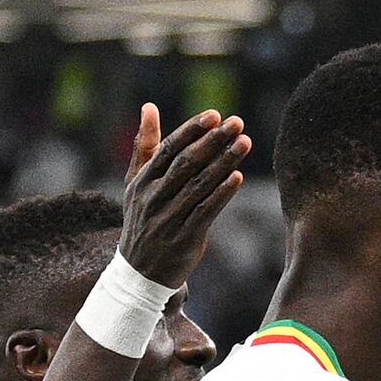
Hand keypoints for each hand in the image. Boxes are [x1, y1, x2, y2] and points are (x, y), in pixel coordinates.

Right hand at [118, 102, 252, 287]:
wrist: (139, 272)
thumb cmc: (142, 219)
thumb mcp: (136, 184)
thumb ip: (145, 146)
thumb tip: (149, 107)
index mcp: (142, 182)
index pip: (168, 149)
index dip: (192, 130)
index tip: (214, 114)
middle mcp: (153, 198)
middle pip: (186, 164)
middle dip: (213, 141)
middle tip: (237, 123)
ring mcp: (168, 219)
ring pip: (199, 186)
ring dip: (224, 163)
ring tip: (244, 143)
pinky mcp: (184, 239)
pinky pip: (206, 212)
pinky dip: (222, 194)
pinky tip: (238, 178)